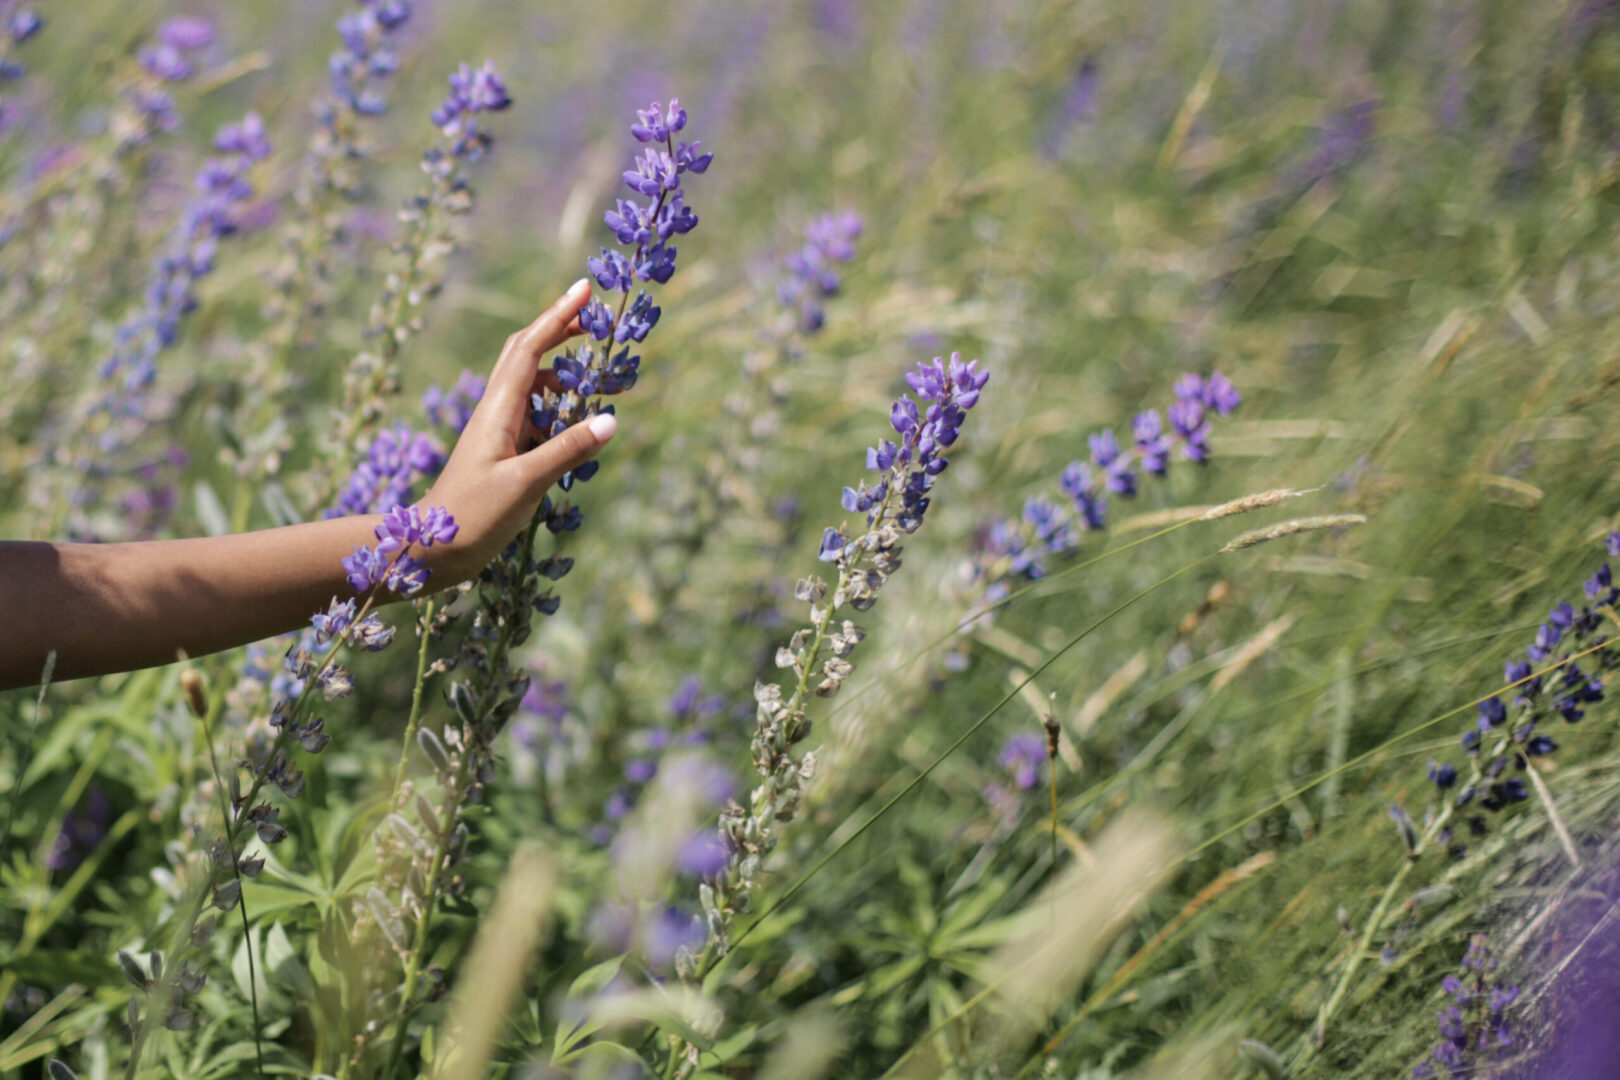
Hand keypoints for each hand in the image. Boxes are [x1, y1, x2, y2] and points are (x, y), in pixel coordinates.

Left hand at [422, 278, 616, 584]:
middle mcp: (496, 411)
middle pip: (526, 353)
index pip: (530, 347)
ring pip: (533, 385)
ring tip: (600, 385)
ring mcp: (498, 430)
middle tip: (593, 317)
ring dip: (564, 377)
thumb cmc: (473, 516)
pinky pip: (535, 417)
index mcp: (498, 409)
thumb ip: (568, 450)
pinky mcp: (502, 452)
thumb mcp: (526, 484)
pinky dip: (559, 411)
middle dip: (558, 330)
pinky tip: (578, 429)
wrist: (434, 548)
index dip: (557, 316)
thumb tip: (610, 421)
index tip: (585, 289)